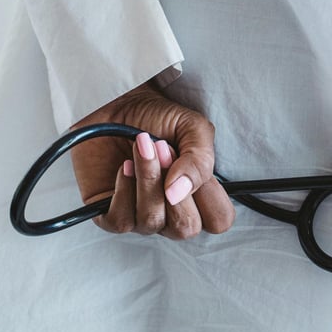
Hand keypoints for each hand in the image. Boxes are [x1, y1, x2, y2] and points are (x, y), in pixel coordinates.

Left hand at [70, 82, 233, 238]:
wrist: (117, 104)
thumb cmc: (158, 118)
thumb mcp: (192, 128)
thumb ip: (199, 161)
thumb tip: (178, 192)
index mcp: (199, 197)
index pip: (219, 220)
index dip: (209, 196)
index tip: (191, 162)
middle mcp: (174, 213)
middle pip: (185, 228)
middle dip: (172, 185)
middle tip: (163, 148)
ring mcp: (143, 217)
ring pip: (151, 221)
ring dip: (147, 179)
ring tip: (142, 147)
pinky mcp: (111, 214)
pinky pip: (121, 221)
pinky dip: (122, 191)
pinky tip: (123, 166)